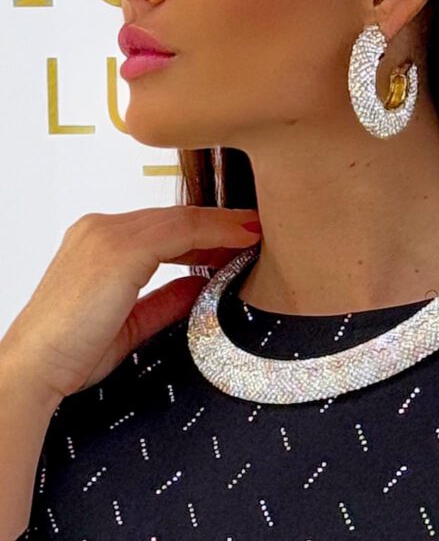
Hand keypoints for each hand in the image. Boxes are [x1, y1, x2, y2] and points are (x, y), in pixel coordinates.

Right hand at [0, 205, 260, 406]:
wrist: (34, 370)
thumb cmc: (70, 354)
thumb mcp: (128, 322)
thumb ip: (163, 301)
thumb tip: (200, 288)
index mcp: (96, 241)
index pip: (162, 228)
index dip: (204, 231)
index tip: (238, 237)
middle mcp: (101, 228)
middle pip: (174, 218)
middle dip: (218, 224)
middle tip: (256, 230)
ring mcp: (109, 233)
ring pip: (180, 219)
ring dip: (223, 224)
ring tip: (256, 231)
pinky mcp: (120, 248)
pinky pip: (180, 232)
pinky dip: (215, 232)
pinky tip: (241, 238)